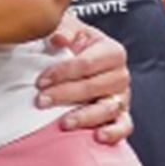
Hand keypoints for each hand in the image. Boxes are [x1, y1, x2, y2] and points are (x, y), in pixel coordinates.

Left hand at [36, 15, 132, 143]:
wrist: (76, 61)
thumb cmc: (71, 45)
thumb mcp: (67, 29)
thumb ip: (63, 29)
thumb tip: (59, 38)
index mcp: (112, 50)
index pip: (87, 63)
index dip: (63, 72)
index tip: (40, 81)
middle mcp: (120, 74)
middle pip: (94, 87)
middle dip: (66, 95)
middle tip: (41, 100)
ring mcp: (122, 96)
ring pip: (108, 108)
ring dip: (85, 116)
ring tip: (64, 123)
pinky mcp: (120, 115)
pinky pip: (124, 126)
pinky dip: (114, 132)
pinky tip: (98, 136)